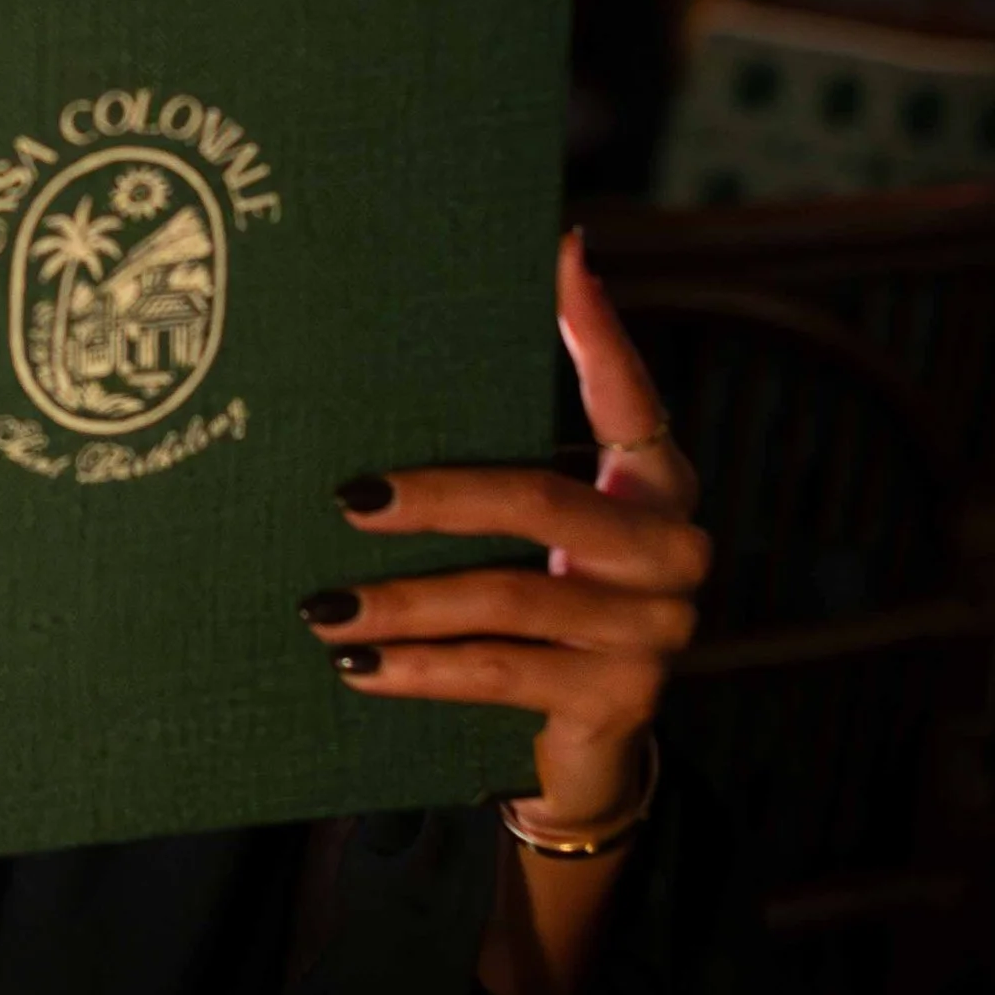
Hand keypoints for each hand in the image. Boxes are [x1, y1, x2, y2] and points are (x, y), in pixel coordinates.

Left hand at [301, 230, 706, 831]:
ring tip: (321, 606)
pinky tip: (358, 665)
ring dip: (403, 603)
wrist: (578, 741)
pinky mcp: (620, 698)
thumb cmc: (537, 599)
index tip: (560, 253)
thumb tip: (454, 322)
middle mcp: (673, 548)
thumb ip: (504, 446)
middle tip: (347, 499)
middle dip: (435, 498)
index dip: (598, 327)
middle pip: (542, 501)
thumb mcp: (532, 525)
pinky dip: (420, 670)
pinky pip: (502, 672)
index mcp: (655, 482)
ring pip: (510, 596)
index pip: (628, 393)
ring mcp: (656, 630)